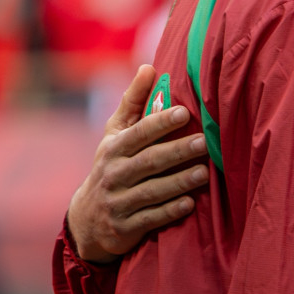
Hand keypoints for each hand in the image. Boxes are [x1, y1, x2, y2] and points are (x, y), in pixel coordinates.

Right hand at [66, 65, 209, 262]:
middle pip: (148, 161)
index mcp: (113, 149)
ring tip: (204, 172)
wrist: (89, 219)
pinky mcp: (126, 227)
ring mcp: (118, 202)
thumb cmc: (111, 166)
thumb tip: (149, 67)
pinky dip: (170, 211)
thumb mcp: (115, 134)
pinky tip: (190, 204)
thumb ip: (133, 102)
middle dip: (176, 151)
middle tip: (204, 142)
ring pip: (151, 190)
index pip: (137, 134)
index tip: (183, 112)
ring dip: (178, 181)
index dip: (159, 123)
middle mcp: (113, 174)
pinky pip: (151, 218)